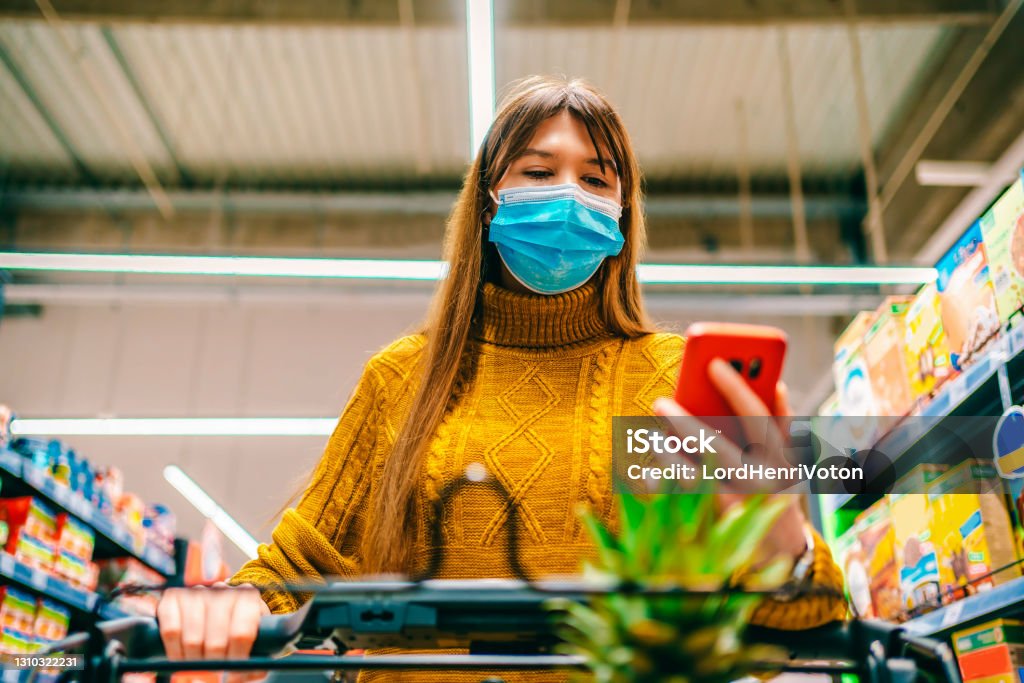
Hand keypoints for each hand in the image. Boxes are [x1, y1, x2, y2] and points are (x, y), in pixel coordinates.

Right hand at [157, 583, 270, 682]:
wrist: (219, 603)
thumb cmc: (241, 624)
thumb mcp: (257, 635)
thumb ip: (257, 657)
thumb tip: (246, 675)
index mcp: (247, 597)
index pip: (240, 635)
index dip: (235, 661)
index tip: (233, 677)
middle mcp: (221, 590)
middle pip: (215, 642)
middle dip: (214, 665)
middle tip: (214, 673)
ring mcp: (196, 591)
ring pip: (192, 640)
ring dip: (194, 662)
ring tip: (199, 667)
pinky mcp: (173, 596)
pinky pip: (170, 631)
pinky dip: (174, 652)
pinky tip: (180, 659)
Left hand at [654, 358, 807, 562]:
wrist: (782, 549)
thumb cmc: (777, 486)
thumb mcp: (791, 457)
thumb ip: (784, 422)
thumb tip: (776, 385)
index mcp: (780, 459)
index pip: (756, 416)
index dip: (736, 387)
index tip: (712, 363)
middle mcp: (759, 483)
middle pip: (716, 447)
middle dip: (686, 424)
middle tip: (660, 402)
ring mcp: (736, 506)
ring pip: (693, 479)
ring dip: (668, 455)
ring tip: (650, 435)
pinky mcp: (714, 525)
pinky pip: (680, 503)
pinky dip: (661, 486)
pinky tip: (646, 472)